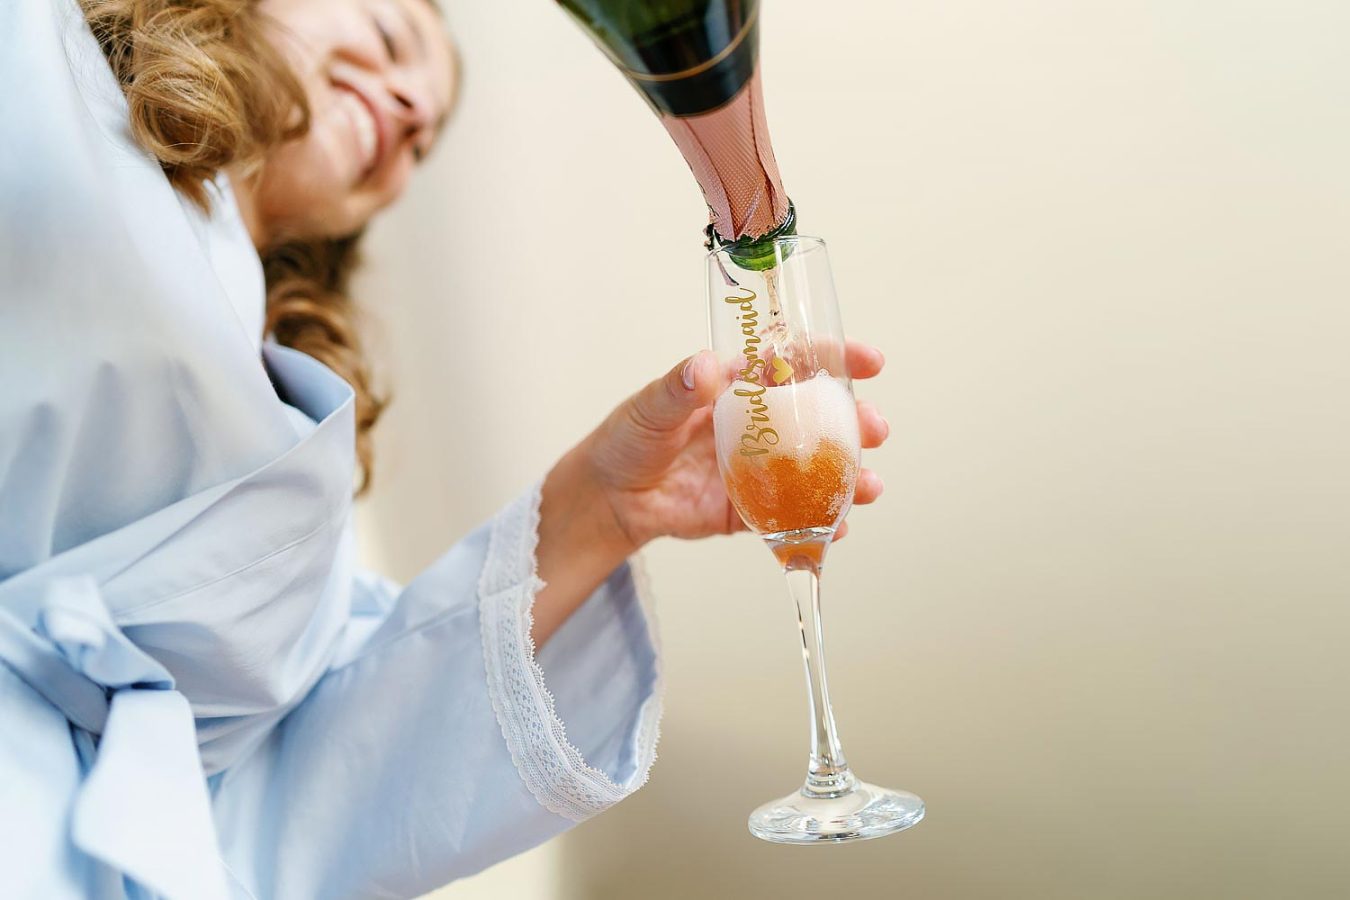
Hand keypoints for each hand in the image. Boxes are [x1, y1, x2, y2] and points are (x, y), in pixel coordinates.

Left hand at [531, 342, 889, 645]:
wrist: (608, 498)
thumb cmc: (628, 439)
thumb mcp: (650, 407)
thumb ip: (678, 388)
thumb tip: (705, 367)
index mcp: (741, 388)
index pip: (796, 363)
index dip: (837, 359)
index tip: (870, 362)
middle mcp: (760, 426)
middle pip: (821, 419)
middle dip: (856, 422)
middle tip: (875, 429)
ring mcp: (760, 469)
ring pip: (817, 468)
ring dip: (850, 475)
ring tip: (870, 486)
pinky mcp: (751, 511)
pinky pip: (792, 516)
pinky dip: (819, 524)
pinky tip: (838, 529)